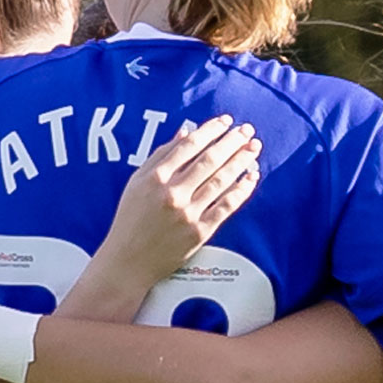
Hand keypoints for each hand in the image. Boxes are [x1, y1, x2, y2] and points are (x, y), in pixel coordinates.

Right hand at [97, 116, 262, 285]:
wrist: (129, 261)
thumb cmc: (131, 219)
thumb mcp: (137, 182)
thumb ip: (160, 155)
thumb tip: (186, 131)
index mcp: (155, 177)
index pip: (189, 146)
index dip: (211, 131)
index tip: (226, 121)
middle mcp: (172, 193)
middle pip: (209, 160)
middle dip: (231, 142)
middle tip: (247, 131)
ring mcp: (187, 213)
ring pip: (220, 181)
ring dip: (240, 162)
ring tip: (253, 149)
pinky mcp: (199, 232)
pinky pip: (226, 207)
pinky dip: (241, 191)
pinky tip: (251, 178)